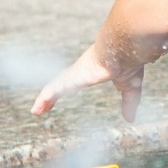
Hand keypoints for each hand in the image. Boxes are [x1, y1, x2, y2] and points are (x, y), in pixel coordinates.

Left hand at [31, 42, 145, 122]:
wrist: (124, 48)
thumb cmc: (128, 61)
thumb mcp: (130, 86)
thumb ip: (129, 102)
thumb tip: (131, 119)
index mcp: (94, 70)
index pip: (79, 80)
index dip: (71, 88)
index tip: (68, 94)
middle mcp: (82, 70)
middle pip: (64, 83)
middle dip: (53, 95)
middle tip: (45, 106)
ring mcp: (76, 73)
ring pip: (56, 87)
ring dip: (46, 98)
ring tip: (36, 111)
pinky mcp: (72, 76)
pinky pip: (54, 89)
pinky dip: (46, 98)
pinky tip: (38, 108)